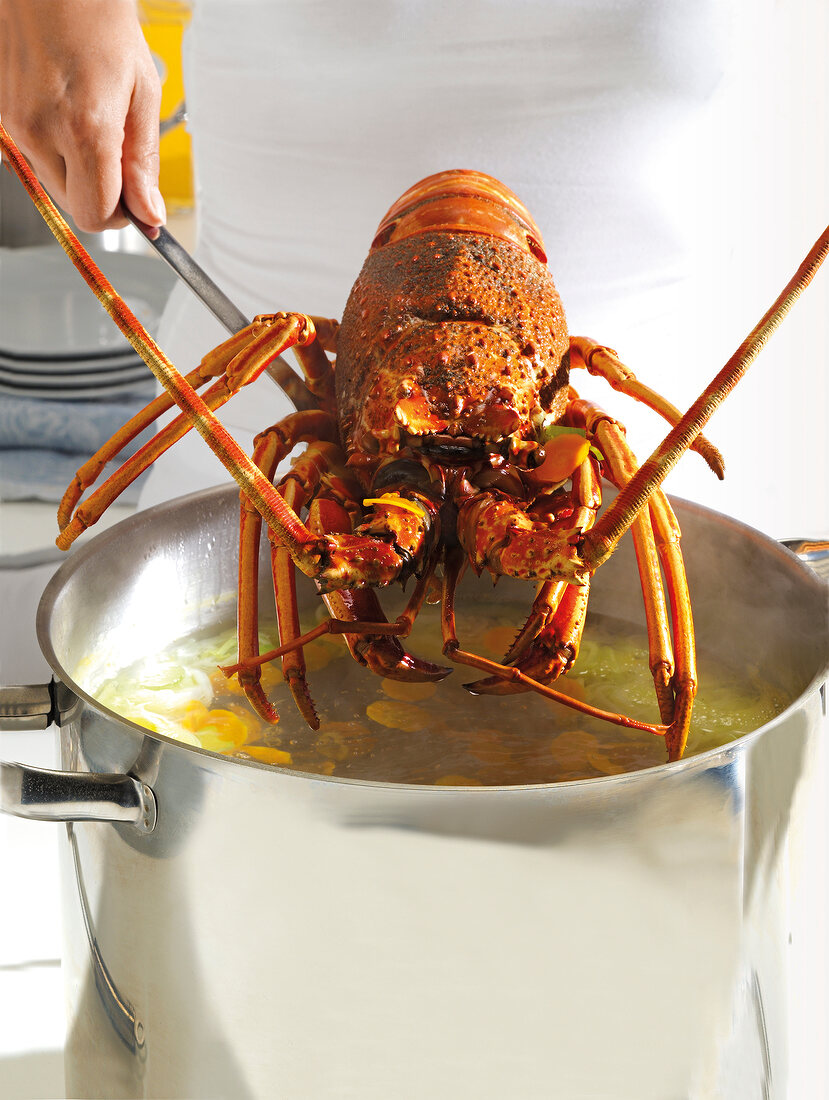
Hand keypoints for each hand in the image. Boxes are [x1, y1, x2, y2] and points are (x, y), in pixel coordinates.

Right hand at [0, 0, 164, 231]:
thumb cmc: (101, 23)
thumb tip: (149, 213)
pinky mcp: (1, 115)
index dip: (120, 214)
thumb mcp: (143, 95)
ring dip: (76, 169)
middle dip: (100, 192)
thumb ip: (143, 163)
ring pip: (53, 184)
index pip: (97, 214)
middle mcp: (41, 131)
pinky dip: (54, 148)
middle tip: (115, 153)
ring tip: (89, 120)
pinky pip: (33, 156)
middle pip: (74, 205)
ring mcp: (14, 124)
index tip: (134, 201)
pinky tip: (65, 111)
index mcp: (84, 129)